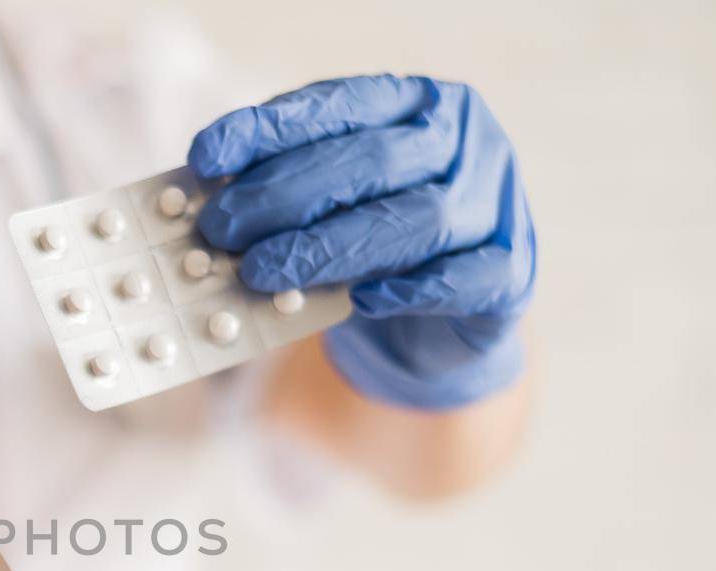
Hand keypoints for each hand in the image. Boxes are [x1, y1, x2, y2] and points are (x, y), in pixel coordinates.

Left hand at [189, 75, 534, 410]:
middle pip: (372, 161)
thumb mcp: (322, 208)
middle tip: (219, 231)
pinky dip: (412, 290)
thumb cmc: (367, 246)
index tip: (202, 159)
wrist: (435, 321)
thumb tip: (206, 204)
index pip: (337, 105)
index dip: (267, 130)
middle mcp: (464, 142)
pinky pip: (468, 278)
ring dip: (329, 248)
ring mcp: (497, 204)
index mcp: (414, 105)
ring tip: (261, 273)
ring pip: (418, 219)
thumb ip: (280, 196)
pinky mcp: (512, 274)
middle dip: (283, 196)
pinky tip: (361, 302)